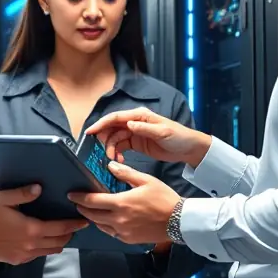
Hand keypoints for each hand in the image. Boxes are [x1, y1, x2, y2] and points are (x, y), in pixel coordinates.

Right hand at [0, 185, 85, 264]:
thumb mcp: (3, 198)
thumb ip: (23, 193)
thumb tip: (39, 188)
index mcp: (31, 229)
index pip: (60, 228)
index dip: (74, 225)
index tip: (83, 221)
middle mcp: (30, 245)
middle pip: (58, 242)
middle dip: (69, 234)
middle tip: (74, 226)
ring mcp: (23, 255)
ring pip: (49, 251)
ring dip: (57, 242)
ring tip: (60, 233)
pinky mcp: (15, 260)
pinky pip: (37, 256)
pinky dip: (44, 249)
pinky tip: (41, 241)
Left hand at [68, 163, 180, 245]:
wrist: (179, 221)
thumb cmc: (164, 198)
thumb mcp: (146, 181)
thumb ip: (126, 174)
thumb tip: (110, 166)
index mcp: (121, 203)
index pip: (93, 201)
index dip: (80, 198)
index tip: (71, 195)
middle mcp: (119, 220)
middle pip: (93, 216)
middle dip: (83, 209)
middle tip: (78, 203)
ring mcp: (123, 232)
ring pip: (101, 226)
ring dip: (94, 218)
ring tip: (91, 211)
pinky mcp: (129, 239)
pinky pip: (112, 233)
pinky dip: (106, 226)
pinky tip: (108, 220)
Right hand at [85, 107, 210, 166]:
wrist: (188, 148)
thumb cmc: (179, 136)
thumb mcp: (163, 132)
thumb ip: (145, 128)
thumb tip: (128, 124)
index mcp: (139, 115)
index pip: (115, 118)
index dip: (101, 124)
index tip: (89, 132)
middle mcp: (135, 122)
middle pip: (112, 128)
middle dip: (104, 140)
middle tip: (100, 153)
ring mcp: (135, 132)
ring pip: (115, 139)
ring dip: (111, 149)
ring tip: (113, 160)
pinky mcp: (137, 143)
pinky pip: (121, 147)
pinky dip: (117, 154)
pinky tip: (119, 161)